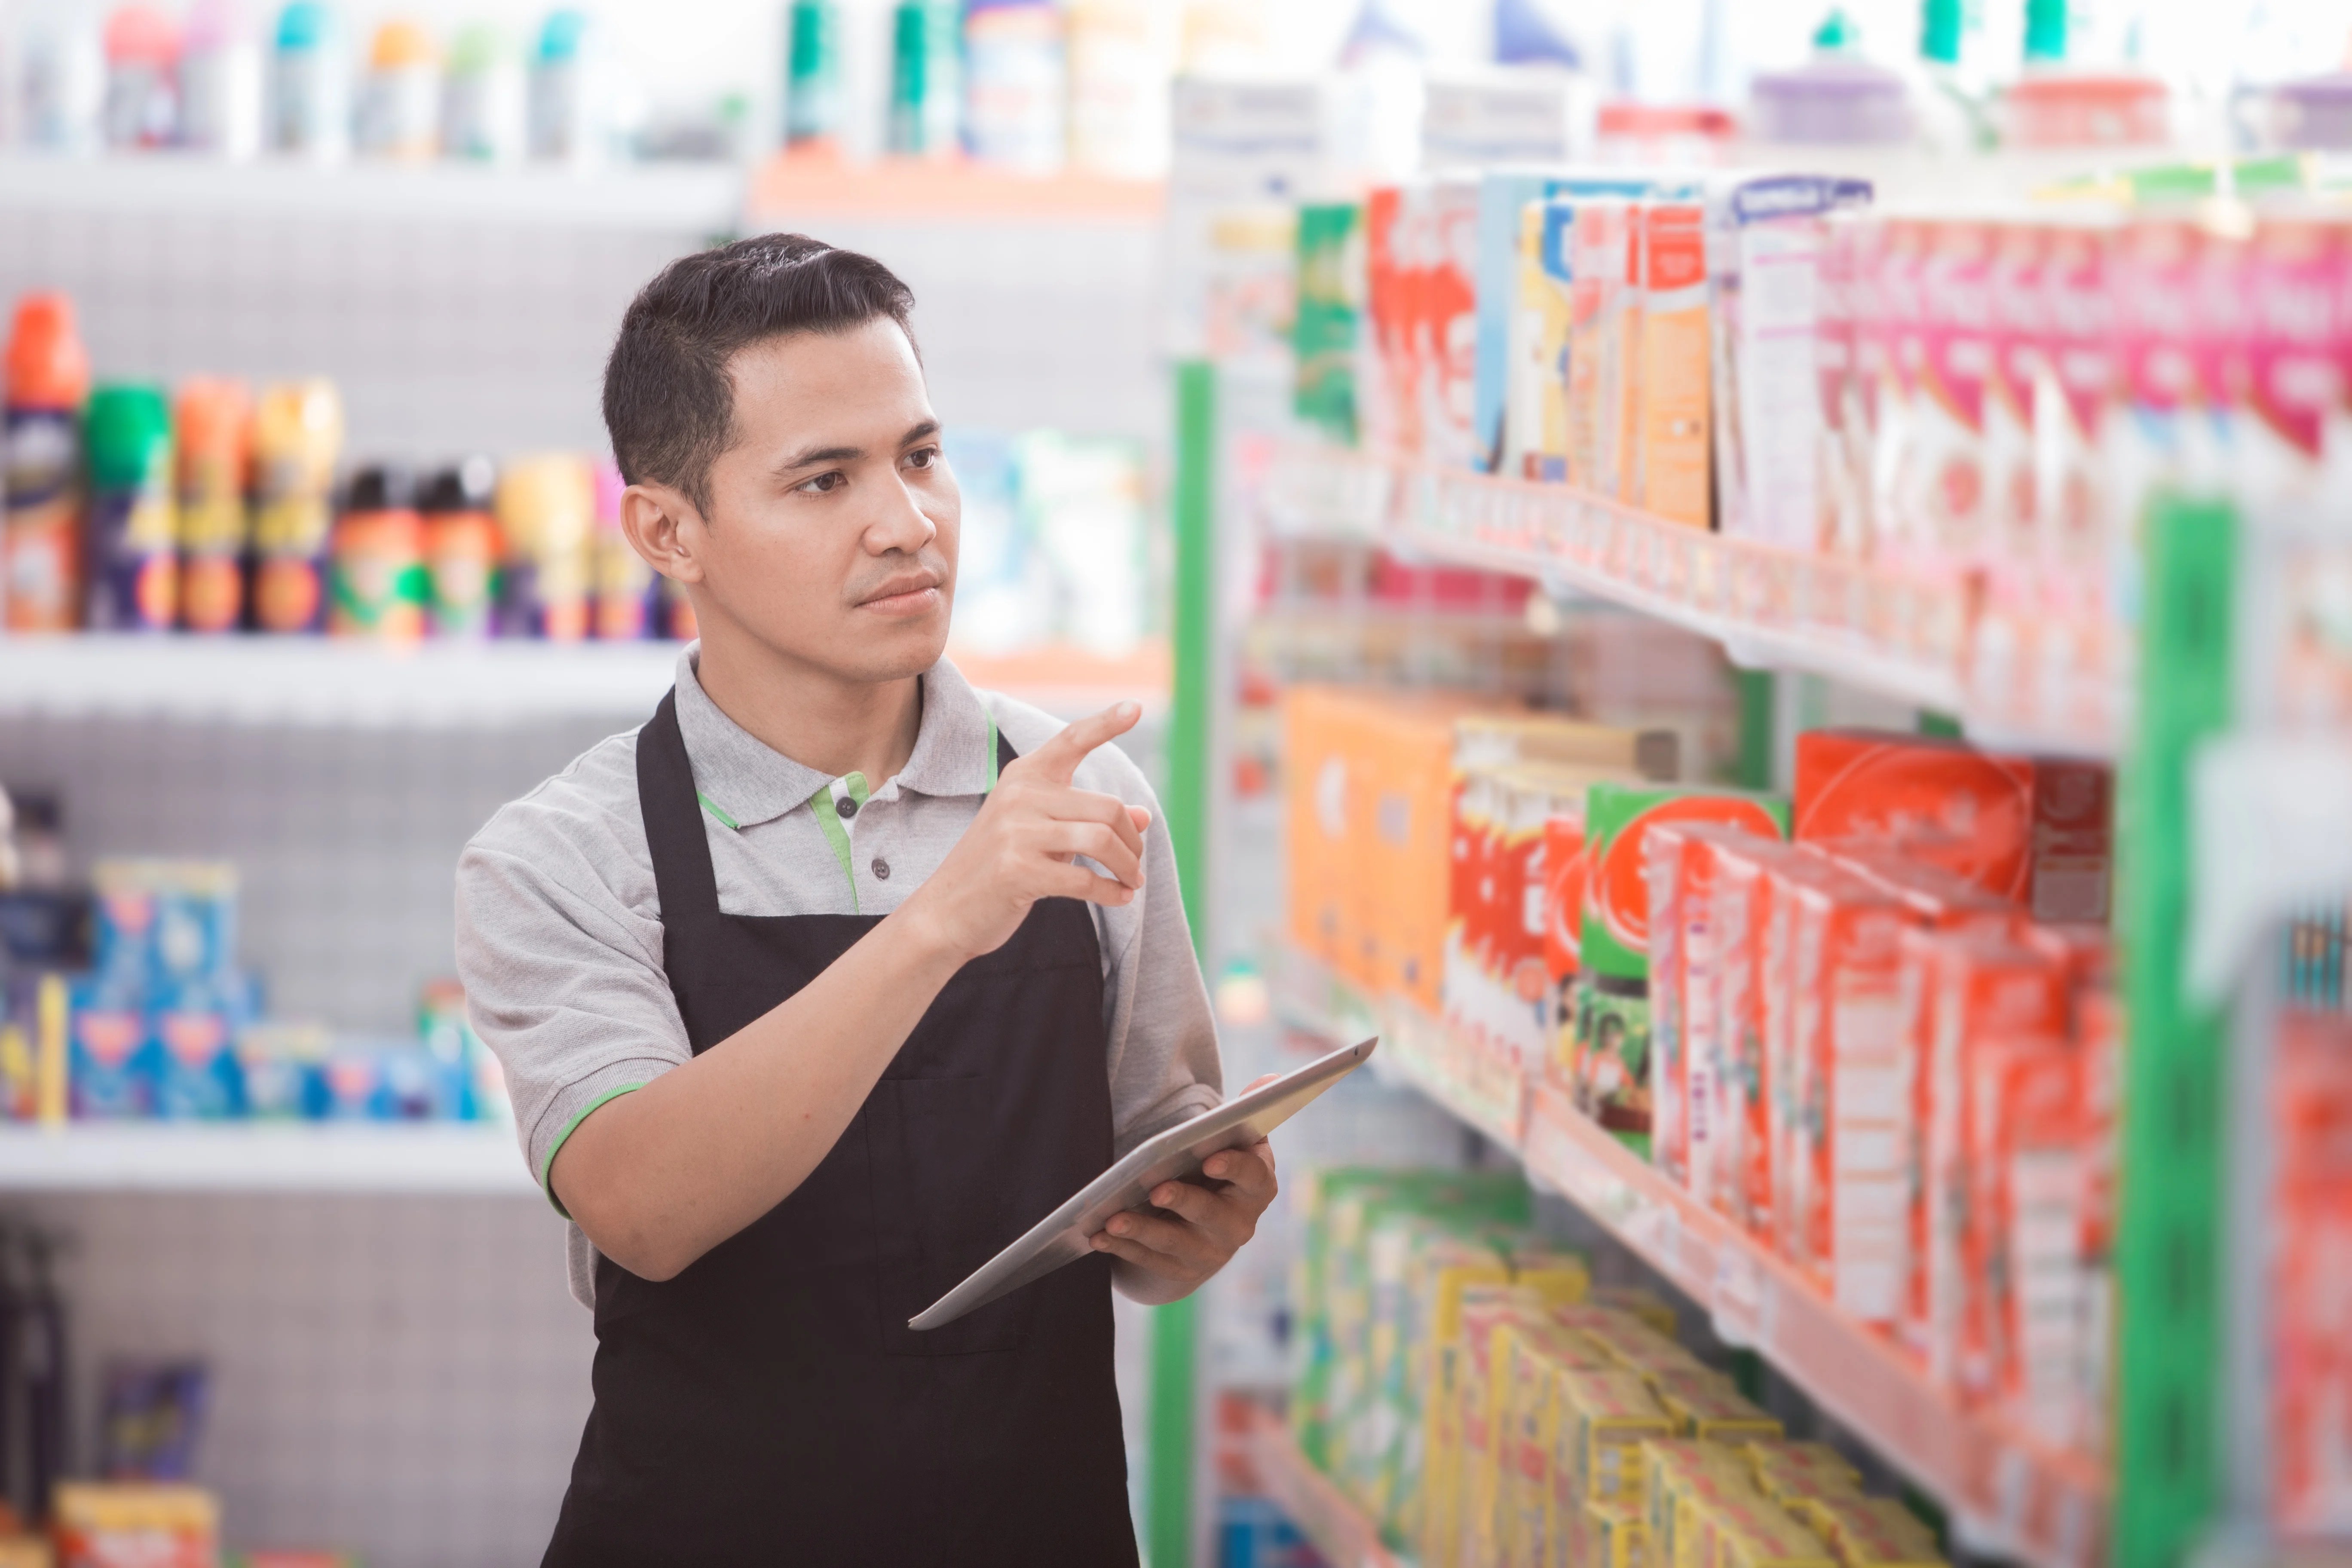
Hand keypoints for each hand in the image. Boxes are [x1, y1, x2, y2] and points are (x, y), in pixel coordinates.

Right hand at [895, 701, 1152, 964]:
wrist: (945, 911)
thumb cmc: (1001, 868)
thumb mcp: (1043, 833)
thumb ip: (1088, 819)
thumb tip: (1144, 815)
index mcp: (1023, 777)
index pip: (1071, 740)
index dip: (1106, 724)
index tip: (1136, 706)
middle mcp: (1019, 795)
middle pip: (1107, 808)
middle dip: (1133, 842)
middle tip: (1136, 865)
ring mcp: (1015, 832)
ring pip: (1100, 841)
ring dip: (1127, 867)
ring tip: (1132, 882)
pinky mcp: (1017, 871)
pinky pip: (1084, 880)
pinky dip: (1111, 893)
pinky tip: (1120, 898)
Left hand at [1090, 1077, 1280, 1302]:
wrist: (1210, 1225)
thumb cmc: (1220, 1170)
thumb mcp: (1235, 1143)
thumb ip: (1247, 1113)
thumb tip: (1271, 1081)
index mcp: (1257, 1187)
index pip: (1253, 1176)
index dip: (1234, 1167)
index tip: (1210, 1157)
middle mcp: (1239, 1225)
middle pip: (1212, 1214)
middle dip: (1184, 1201)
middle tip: (1156, 1189)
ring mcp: (1210, 1252)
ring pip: (1175, 1242)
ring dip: (1142, 1230)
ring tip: (1113, 1217)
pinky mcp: (1181, 1270)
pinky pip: (1149, 1260)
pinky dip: (1123, 1248)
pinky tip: (1099, 1235)